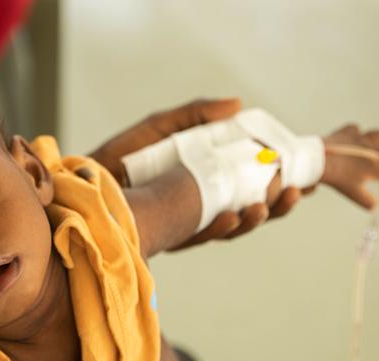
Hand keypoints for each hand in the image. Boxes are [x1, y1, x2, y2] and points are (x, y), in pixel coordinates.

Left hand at [90, 98, 304, 249]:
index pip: (251, 187)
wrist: (74, 185)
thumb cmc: (118, 158)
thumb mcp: (159, 129)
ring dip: (253, 219)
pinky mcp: (165, 238)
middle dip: (276, 206)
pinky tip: (231, 217)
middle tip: (295, 191)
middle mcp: (200, 209)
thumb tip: (238, 104)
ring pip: (230, 229)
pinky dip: (218, 228)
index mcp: (206, 184)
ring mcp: (185, 226)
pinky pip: (197, 236)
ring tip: (267, 204)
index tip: (304, 175)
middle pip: (249, 213)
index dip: (279, 184)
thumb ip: (195, 117)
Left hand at [321, 124, 378, 208]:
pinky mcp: (347, 133)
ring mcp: (360, 139)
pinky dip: (357, 132)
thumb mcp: (352, 192)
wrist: (318, 159)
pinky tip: (357, 132)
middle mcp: (371, 151)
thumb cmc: (336, 177)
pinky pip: (354, 130)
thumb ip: (365, 200)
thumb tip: (374, 206)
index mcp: (374, 167)